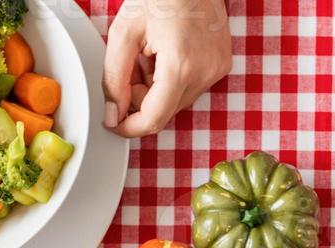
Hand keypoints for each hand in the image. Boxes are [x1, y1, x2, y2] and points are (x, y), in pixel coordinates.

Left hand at [103, 0, 232, 138]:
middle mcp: (204, 73)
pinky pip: (191, 87)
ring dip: (157, 88)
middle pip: (164, 111)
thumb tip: (113, 114)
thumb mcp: (124, 33)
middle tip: (133, 65)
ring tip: (152, 54)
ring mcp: (217, 70)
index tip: (114, 124)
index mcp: (180, 66)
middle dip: (141, 98)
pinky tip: (168, 53)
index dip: (129, 127)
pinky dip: (173, 79)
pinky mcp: (221, 65)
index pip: (154, 119)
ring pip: (177, 101)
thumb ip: (114, 79)